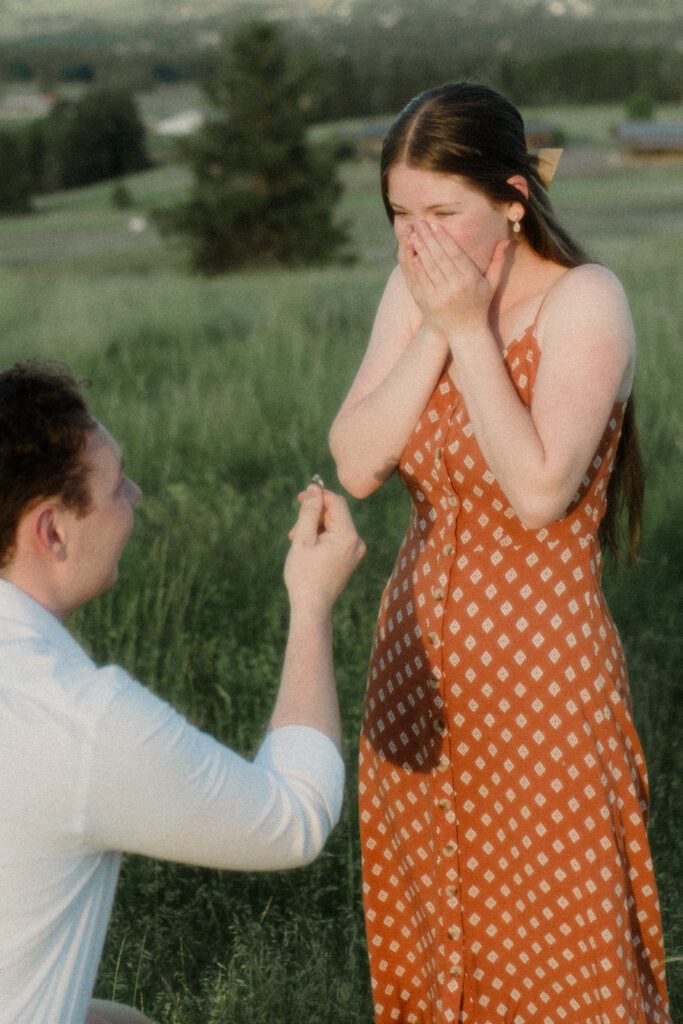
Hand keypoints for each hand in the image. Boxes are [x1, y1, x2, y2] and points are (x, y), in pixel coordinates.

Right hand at [285, 486, 365, 614]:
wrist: (312, 607)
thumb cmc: (304, 574)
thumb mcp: (302, 539)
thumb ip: (309, 512)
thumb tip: (314, 488)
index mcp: (348, 535)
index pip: (336, 502)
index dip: (318, 496)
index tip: (300, 498)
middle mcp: (357, 542)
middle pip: (335, 515)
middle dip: (313, 517)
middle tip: (294, 531)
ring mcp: (356, 552)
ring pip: (334, 527)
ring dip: (315, 528)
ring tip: (297, 542)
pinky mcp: (351, 559)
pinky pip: (337, 539)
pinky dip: (321, 538)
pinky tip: (307, 548)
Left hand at [399, 221, 508, 338]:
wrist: (465, 331)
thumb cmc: (479, 304)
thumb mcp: (492, 284)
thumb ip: (498, 261)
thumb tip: (506, 240)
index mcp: (470, 280)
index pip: (454, 254)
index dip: (443, 238)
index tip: (434, 224)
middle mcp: (455, 287)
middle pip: (439, 257)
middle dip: (428, 238)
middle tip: (419, 222)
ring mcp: (440, 296)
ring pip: (427, 267)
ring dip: (419, 249)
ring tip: (412, 234)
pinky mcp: (428, 302)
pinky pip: (420, 280)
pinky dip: (414, 266)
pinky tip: (410, 253)